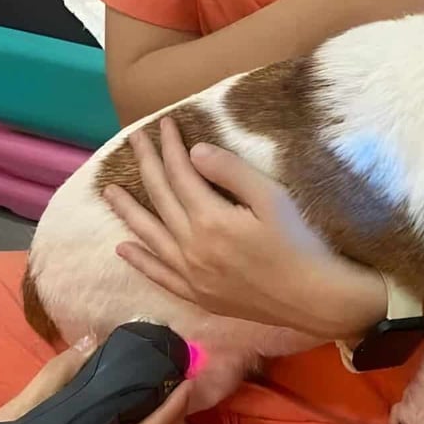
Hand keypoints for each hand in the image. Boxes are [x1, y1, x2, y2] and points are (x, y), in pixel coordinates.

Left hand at [105, 117, 386, 339]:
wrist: (314, 299)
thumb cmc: (300, 243)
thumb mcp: (273, 199)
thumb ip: (231, 173)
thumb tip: (195, 151)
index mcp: (210, 219)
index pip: (181, 174)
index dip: (170, 147)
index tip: (163, 124)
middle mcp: (191, 247)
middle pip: (160, 199)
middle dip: (147, 165)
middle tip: (133, 140)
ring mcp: (191, 275)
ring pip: (150, 236)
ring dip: (128, 211)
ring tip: (109, 191)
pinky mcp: (199, 295)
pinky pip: (160, 275)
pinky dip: (140, 260)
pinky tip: (124, 248)